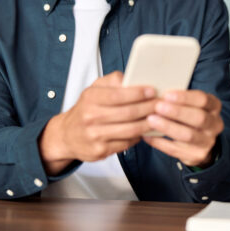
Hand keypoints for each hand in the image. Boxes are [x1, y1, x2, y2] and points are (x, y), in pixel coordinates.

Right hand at [38, 71, 156, 174]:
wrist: (66, 135)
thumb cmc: (86, 108)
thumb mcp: (94, 89)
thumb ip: (113, 81)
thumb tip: (133, 79)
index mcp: (90, 98)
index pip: (118, 95)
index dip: (138, 93)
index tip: (153, 90)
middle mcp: (91, 117)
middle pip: (128, 113)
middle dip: (149, 108)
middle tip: (163, 104)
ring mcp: (95, 136)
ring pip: (130, 130)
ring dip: (148, 123)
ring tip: (161, 117)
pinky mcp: (100, 151)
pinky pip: (126, 143)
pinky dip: (139, 136)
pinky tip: (147, 130)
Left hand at [143, 90, 223, 167]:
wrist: (200, 142)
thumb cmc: (190, 116)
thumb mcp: (192, 105)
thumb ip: (180, 100)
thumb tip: (157, 94)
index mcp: (214, 107)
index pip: (203, 100)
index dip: (185, 97)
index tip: (167, 94)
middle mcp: (214, 124)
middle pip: (198, 118)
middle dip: (177, 112)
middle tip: (158, 106)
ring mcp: (207, 142)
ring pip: (188, 135)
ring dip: (168, 127)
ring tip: (151, 120)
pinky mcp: (196, 155)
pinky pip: (176, 149)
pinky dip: (160, 142)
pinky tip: (148, 135)